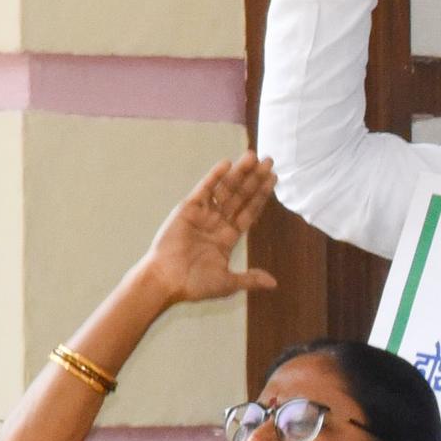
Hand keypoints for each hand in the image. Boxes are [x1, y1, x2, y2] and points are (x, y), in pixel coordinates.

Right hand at [137, 155, 281, 309]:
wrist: (166, 281)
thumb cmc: (194, 284)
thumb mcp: (227, 282)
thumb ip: (249, 278)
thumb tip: (274, 283)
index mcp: (228, 237)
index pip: (249, 211)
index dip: (261, 195)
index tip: (273, 179)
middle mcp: (217, 222)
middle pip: (240, 196)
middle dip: (254, 179)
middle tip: (269, 160)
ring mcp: (203, 214)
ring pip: (225, 190)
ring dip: (239, 173)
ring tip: (254, 156)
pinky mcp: (187, 209)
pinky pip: (204, 190)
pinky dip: (215, 177)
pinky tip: (227, 164)